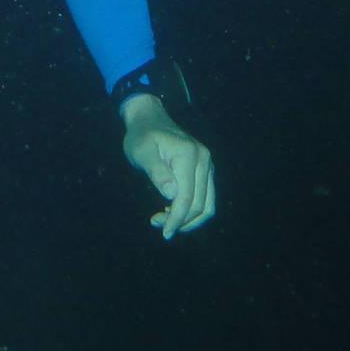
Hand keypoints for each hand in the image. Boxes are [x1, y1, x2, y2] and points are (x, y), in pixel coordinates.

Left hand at [120, 95, 216, 238]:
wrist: (149, 118)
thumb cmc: (142, 135)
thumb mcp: (141, 152)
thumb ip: (156, 171)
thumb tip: (172, 194)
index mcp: (189, 155)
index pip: (187, 196)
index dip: (177, 218)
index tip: (163, 232)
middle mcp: (204, 160)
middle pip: (201, 204)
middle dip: (180, 221)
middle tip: (156, 223)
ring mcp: (207, 165)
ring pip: (207, 204)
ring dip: (188, 219)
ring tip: (164, 220)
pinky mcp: (205, 170)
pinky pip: (205, 197)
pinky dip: (191, 210)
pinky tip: (171, 210)